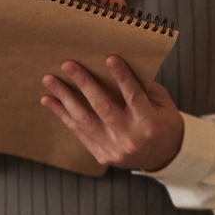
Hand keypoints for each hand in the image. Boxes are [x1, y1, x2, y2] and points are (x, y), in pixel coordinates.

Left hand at [41, 56, 184, 171]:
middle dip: (84, 83)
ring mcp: (114, 149)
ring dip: (65, 98)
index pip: (134, 97)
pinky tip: (50, 100)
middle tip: (68, 65)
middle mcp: (130, 138)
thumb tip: (117, 67)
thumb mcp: (162, 104)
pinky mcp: (101, 155)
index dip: (122, 77)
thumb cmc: (163, 123)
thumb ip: (143, 87)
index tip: (110, 58)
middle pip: (103, 107)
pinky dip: (64, 115)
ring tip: (50, 80)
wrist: (163, 157)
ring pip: (84, 120)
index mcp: (149, 123)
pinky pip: (79, 132)